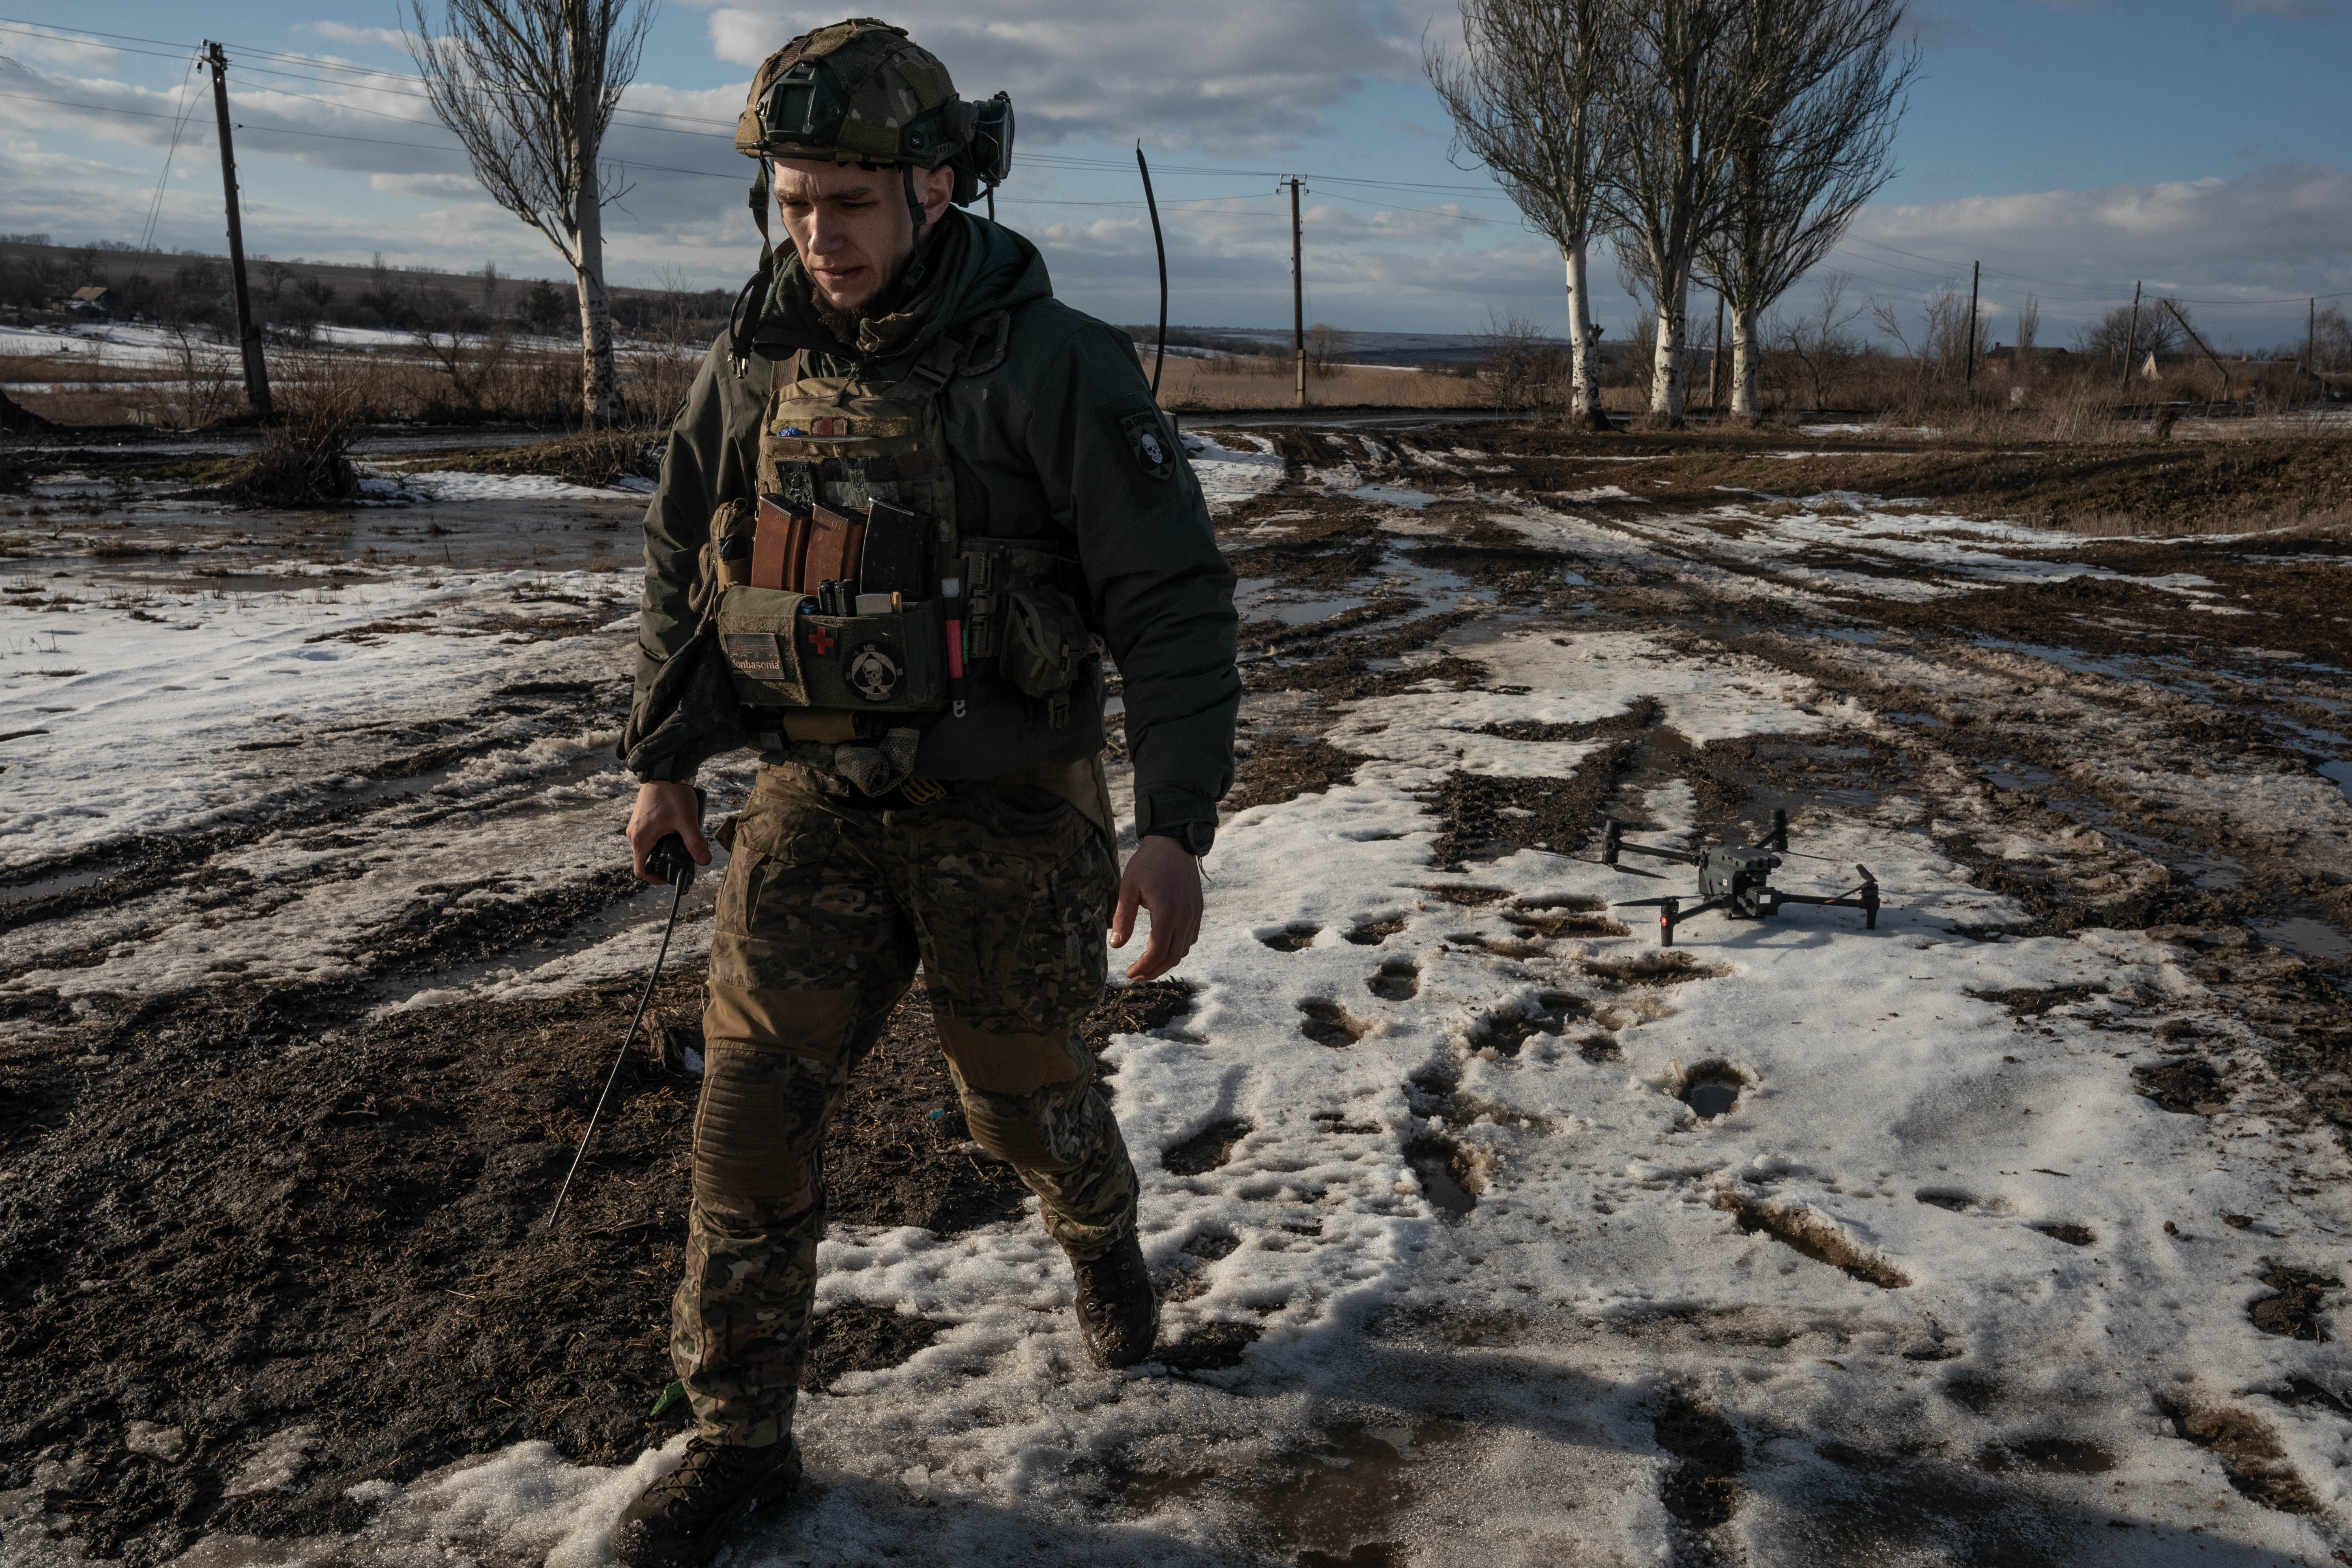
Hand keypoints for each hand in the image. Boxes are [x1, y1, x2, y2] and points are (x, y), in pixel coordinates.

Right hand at [627, 781, 710, 883]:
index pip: (641, 870)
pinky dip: (662, 838)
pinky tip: (677, 830)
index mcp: (640, 839)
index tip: (670, 878)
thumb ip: (695, 843)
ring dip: (664, 849)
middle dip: (664, 863)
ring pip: (649, 846)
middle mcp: (634, 834)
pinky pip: (650, 835)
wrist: (663, 769)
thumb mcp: (687, 820)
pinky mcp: (642, 817)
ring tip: (682, 843)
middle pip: (646, 859)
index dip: (655, 879)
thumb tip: (704, 862)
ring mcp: (637, 825)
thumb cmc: (672, 794)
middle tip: (683, 860)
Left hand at [1109, 833, 1203, 981]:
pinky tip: (1164, 948)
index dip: (1143, 968)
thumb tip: (1116, 946)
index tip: (1129, 974)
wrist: (1174, 842)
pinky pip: (1191, 938)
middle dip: (1153, 971)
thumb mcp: (1129, 887)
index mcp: (1167, 912)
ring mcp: (1194, 914)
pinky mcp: (1197, 910)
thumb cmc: (1148, 863)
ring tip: (1148, 966)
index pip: (1157, 951)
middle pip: (1172, 957)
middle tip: (1136, 976)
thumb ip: (1123, 918)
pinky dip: (1178, 949)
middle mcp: (1185, 916)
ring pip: (1183, 950)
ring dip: (1166, 962)